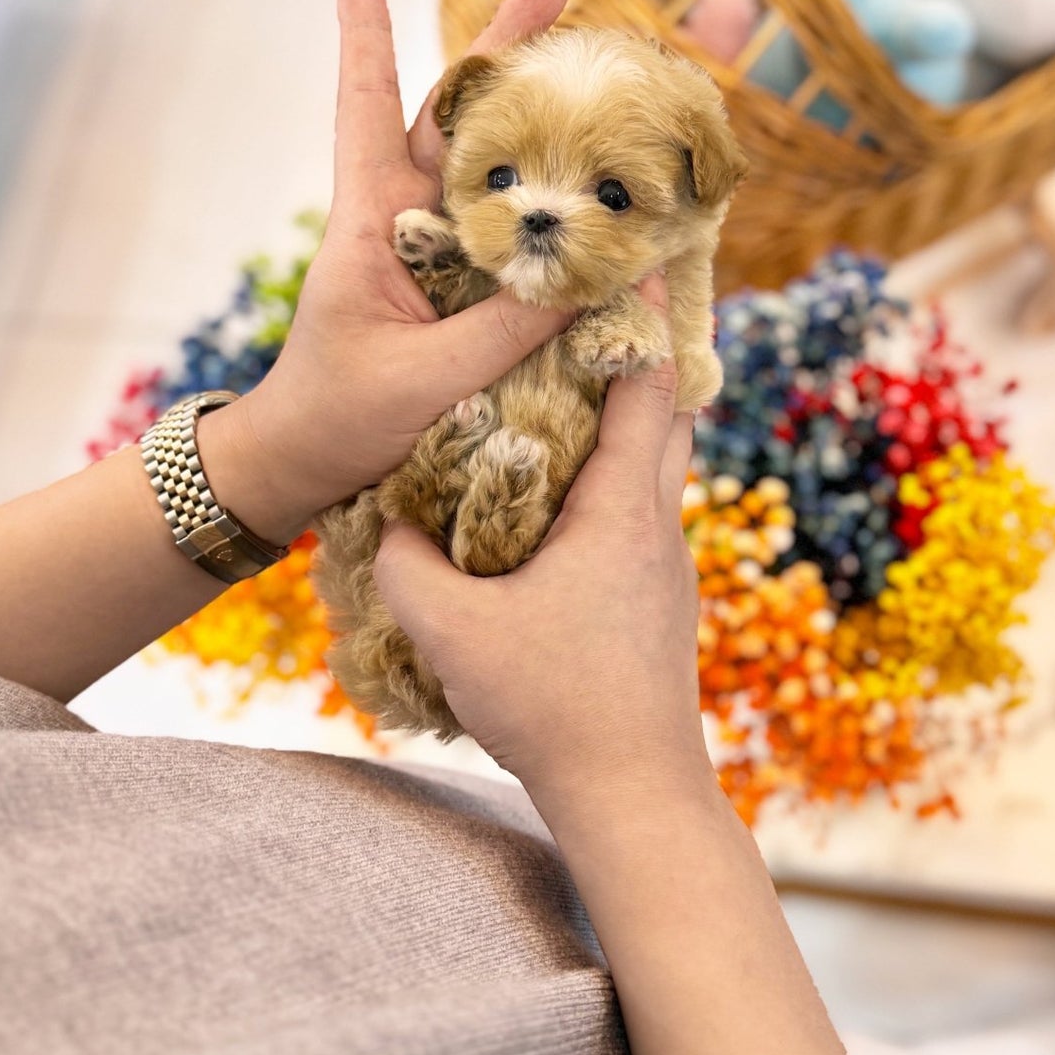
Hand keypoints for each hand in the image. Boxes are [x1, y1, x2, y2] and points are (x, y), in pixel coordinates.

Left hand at [202, 0, 575, 542]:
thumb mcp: (425, 379)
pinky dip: (557, 209)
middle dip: (507, 48)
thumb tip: (604, 278)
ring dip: (546, 120)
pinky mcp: (462, 297)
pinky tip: (606, 189)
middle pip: (458, 117)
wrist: (303, 473)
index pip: (368, 114)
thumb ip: (510, 330)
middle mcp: (405, 224)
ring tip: (603, 64)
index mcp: (370, 223)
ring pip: (498, 170)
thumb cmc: (339, 419)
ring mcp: (436, 258)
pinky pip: (518, 241)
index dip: (366, 44)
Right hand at [373, 322, 711, 823]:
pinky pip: (647, 513)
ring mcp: (668, 568)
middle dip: (647, 357)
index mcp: (621, 512)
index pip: (645, 389)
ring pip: (662, 468)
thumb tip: (385, 523)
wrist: (633, 794)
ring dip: (636, 421)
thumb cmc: (552, 705)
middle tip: (610, 308)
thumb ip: (406, 567)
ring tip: (587, 389)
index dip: (643, 320)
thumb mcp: (451, 632)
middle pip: (670, 416)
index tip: (637, 260)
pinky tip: (576, 497)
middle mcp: (658, 526)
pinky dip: (624, 476)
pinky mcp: (661, 606)